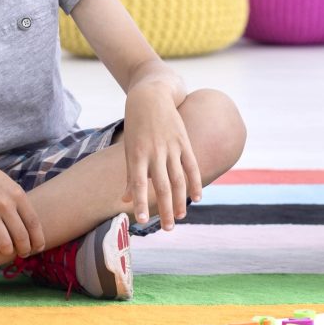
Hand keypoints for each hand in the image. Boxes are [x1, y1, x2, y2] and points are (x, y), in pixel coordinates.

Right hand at [0, 149, 44, 258]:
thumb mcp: (10, 186)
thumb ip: (20, 204)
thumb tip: (32, 228)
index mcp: (17, 195)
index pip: (33, 223)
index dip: (38, 240)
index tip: (38, 248)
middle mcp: (4, 204)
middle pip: (21, 236)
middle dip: (25, 249)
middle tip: (23, 253)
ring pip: (4, 243)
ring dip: (8, 252)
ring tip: (8, 251)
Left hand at [121, 84, 202, 230]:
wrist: (151, 95)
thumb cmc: (136, 125)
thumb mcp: (129, 147)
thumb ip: (131, 174)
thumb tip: (126, 199)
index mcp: (137, 153)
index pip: (139, 183)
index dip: (141, 202)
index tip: (141, 221)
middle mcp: (155, 151)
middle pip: (163, 186)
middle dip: (164, 209)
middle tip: (167, 229)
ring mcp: (171, 146)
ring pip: (178, 179)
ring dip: (180, 200)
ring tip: (180, 217)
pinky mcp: (184, 141)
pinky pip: (192, 165)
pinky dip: (195, 182)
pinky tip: (197, 198)